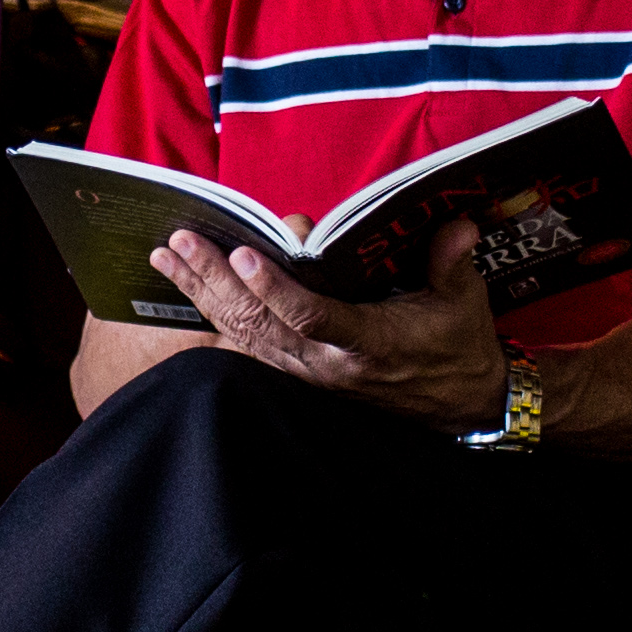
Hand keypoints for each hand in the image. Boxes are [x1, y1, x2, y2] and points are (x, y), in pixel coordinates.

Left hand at [149, 217, 503, 428]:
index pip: (311, 316)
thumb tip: (456, 226)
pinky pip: (248, 343)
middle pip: (259, 322)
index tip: (244, 254)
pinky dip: (215, 313)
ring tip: (166, 255)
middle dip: (215, 279)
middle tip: (180, 240)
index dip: (275, 288)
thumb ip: (452, 264)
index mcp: (368, 344)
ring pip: (244, 333)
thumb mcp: (465, 303)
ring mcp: (308, 372)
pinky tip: (188, 287)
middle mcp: (327, 363)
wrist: (457, 406)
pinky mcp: (299, 373)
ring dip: (203, 293)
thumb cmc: (458, 346)